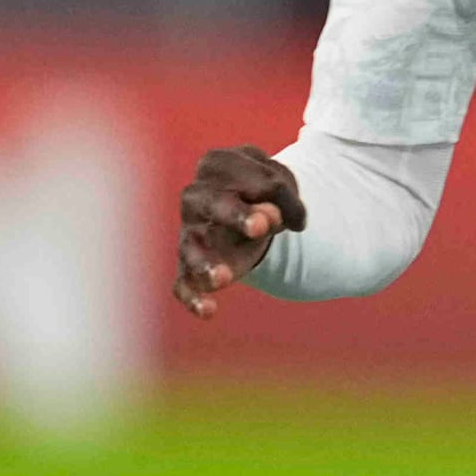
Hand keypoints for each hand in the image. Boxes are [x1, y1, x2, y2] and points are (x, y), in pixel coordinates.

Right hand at [172, 143, 302, 314]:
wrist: (251, 210)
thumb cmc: (264, 191)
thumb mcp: (282, 186)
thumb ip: (281, 197)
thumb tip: (269, 218)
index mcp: (218, 164)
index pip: (249, 177)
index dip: (279, 192)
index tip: (294, 208)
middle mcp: (196, 197)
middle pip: (211, 204)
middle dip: (236, 215)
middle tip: (263, 227)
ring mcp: (190, 232)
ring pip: (190, 247)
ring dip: (205, 263)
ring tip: (222, 278)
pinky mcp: (189, 266)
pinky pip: (182, 283)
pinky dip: (192, 298)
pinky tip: (208, 311)